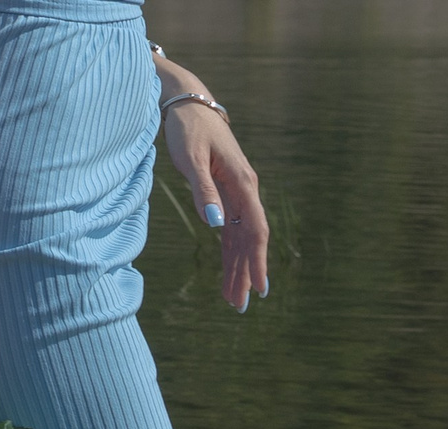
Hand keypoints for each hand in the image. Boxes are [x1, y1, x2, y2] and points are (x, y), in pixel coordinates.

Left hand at [161, 101, 267, 310]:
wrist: (188, 105)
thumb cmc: (188, 128)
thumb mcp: (191, 158)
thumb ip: (203, 191)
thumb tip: (215, 225)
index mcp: (242, 182)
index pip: (255, 229)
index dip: (258, 260)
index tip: (259, 287)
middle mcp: (245, 191)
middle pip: (249, 240)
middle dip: (246, 273)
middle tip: (242, 306)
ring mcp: (236, 195)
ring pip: (240, 239)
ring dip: (237, 269)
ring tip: (234, 299)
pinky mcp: (224, 196)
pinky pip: (230, 232)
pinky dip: (229, 254)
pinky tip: (228, 274)